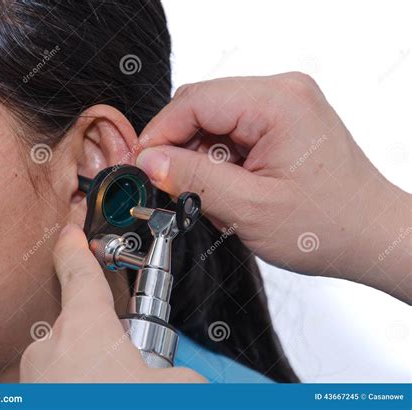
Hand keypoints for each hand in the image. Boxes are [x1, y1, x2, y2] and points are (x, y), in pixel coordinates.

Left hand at [20, 224, 205, 381]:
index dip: (75, 244)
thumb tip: (180, 375)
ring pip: (72, 354)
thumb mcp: (175, 383)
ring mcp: (34, 376)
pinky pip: (60, 378)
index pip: (79, 270)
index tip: (70, 228)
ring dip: (95, 366)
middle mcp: (51, 346)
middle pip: (83, 320)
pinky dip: (80, 383)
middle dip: (107, 335)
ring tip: (118, 383)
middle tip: (130, 365)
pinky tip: (100, 390)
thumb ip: (179, 369)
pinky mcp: (31, 395)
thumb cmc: (123, 400)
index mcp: (84, 327)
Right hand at [136, 74, 409, 302]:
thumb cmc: (328, 226)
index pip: (194, 101)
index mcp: (278, 102)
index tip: (142, 165)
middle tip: (177, 188)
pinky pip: (232, 134)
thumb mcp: (250, 208)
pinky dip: (220, 163)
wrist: (370, 236)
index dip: (159, 133)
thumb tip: (149, 160)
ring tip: (218, 198)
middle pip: (202, 108)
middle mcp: (283, 93)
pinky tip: (232, 190)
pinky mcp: (281, 123)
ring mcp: (283, 106)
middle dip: (181, 149)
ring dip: (202, 161)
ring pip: (213, 123)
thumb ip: (193, 179)